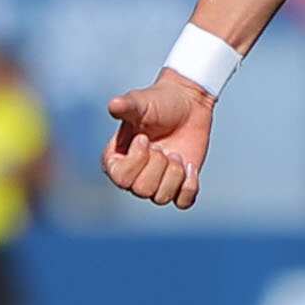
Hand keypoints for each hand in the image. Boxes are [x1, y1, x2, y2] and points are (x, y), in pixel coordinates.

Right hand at [102, 71, 215, 210]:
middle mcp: (134, 175)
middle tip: (163, 147)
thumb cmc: (158, 102)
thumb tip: (114, 105)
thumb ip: (126, 106)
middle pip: (142, 190)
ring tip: (176, 154)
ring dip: (174, 174)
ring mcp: (157, 183)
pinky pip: (183, 202)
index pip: (121, 178)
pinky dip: (189, 186)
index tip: (144, 138)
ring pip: (162, 198)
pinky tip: (190, 166)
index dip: (136, 161)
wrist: (187, 104)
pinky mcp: (179, 186)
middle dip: (158, 166)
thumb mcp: (140, 102)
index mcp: (118, 159)